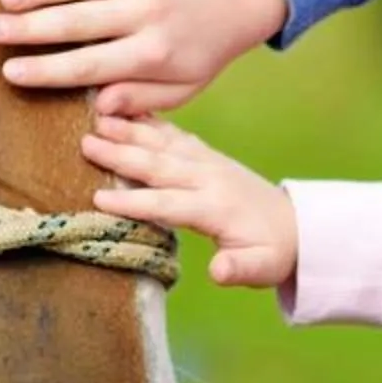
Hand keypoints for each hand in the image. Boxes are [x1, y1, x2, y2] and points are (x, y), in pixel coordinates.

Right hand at [0, 0, 289, 115]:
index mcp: (153, 54)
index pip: (89, 67)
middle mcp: (148, 13)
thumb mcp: (182, 88)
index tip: (9, 72)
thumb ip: (141, 99)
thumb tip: (97, 109)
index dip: (47, 70)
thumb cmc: (203, 49)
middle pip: (79, 23)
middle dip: (30, 29)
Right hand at [82, 115, 297, 288]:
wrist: (296, 225)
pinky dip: (150, 121)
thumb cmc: (270, 252)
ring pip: (164, 142)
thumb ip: (238, 269)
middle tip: (85, 144)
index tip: (99, 198)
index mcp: (216, 207)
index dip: (134, 202)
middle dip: (122, 155)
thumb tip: (217, 272)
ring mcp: (208, 162)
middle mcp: (209, 178)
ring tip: (98, 119)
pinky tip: (126, 111)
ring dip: (130, 131)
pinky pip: (174, 134)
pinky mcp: (206, 155)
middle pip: (160, 164)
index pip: (168, 203)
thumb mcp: (261, 268)